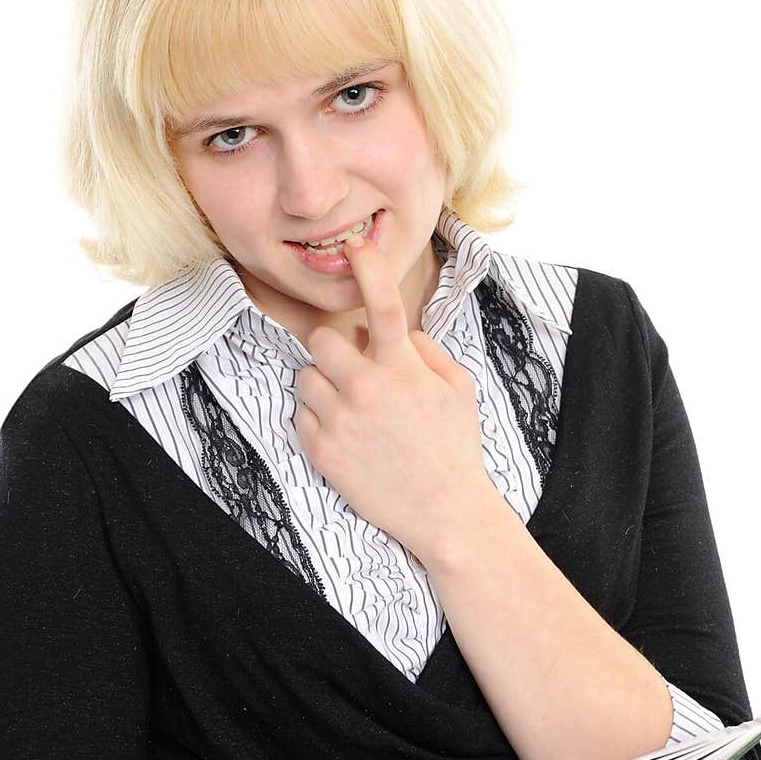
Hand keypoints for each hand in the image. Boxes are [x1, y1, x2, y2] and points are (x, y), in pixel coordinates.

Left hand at [293, 231, 492, 561]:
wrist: (444, 512)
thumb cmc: (455, 448)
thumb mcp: (459, 390)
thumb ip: (427, 351)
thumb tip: (397, 333)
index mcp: (403, 369)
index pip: (382, 305)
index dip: (367, 268)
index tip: (354, 247)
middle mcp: (367, 389)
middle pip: (320, 340)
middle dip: (333, 350)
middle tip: (352, 369)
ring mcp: (340, 421)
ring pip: (306, 378)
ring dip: (324, 386)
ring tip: (352, 410)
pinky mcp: (322, 451)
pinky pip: (301, 416)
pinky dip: (318, 420)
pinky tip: (347, 436)